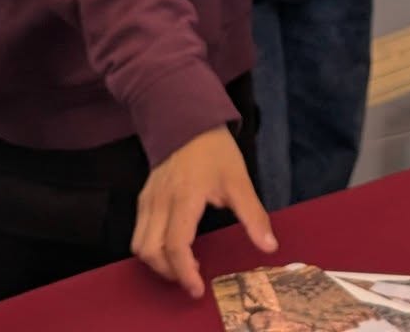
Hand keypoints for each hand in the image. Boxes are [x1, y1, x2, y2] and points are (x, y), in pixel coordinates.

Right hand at [132, 126, 276, 298]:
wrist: (186, 121)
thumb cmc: (214, 151)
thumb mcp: (239, 181)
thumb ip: (253, 216)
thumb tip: (269, 246)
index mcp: (184, 198)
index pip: (175, 245)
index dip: (184, 272)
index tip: (198, 288)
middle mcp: (159, 202)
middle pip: (150, 251)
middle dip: (169, 272)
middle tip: (193, 278)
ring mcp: (147, 200)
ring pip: (139, 245)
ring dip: (158, 262)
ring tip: (185, 264)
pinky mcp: (143, 199)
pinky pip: (139, 232)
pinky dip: (154, 248)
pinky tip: (177, 246)